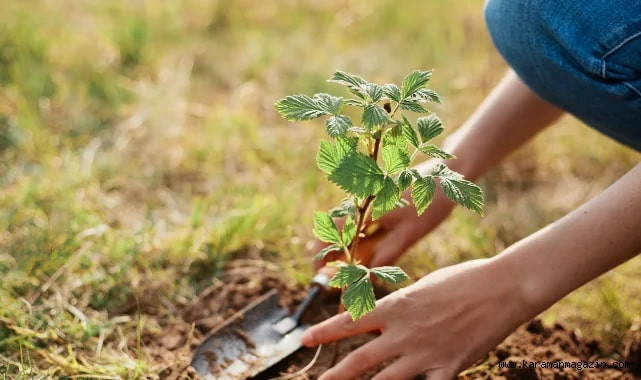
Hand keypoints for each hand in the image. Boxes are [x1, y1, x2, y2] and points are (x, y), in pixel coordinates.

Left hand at [302, 258, 533, 379]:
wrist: (501, 287)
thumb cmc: (463, 280)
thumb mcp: (422, 287)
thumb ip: (400, 307)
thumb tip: (383, 317)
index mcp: (396, 306)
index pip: (350, 322)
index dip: (324, 331)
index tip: (305, 338)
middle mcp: (404, 332)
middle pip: (360, 359)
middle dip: (335, 374)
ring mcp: (425, 353)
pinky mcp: (448, 368)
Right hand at [314, 185, 455, 273]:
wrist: (449, 174)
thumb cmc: (431, 202)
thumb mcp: (410, 234)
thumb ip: (386, 255)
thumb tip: (367, 278)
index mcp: (365, 206)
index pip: (332, 231)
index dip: (322, 254)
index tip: (321, 274)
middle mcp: (362, 201)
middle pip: (336, 231)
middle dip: (333, 256)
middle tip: (337, 281)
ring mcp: (368, 200)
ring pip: (348, 229)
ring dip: (346, 250)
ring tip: (352, 274)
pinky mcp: (377, 201)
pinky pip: (360, 224)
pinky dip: (359, 241)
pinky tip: (368, 257)